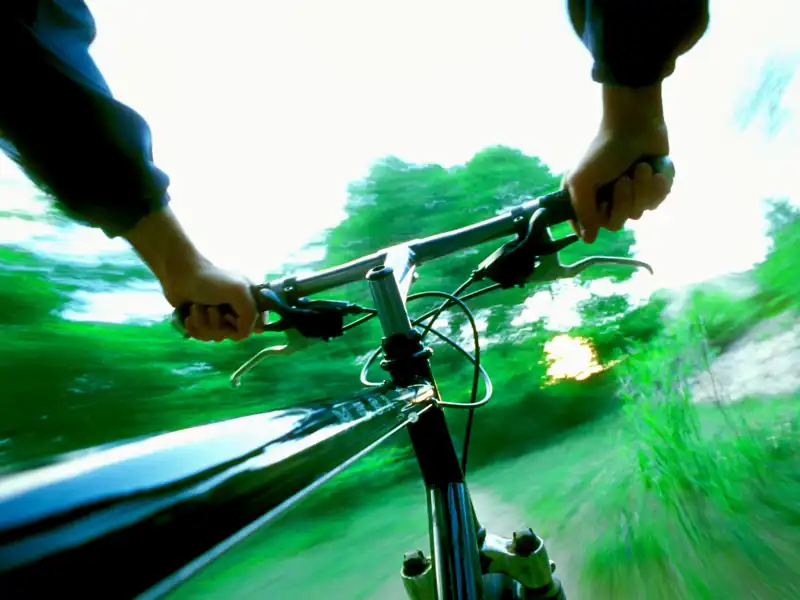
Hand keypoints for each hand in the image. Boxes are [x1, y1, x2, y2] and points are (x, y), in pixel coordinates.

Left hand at [162, 258, 262, 341]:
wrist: (179, 275)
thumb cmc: (211, 280)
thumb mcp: (238, 292)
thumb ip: (250, 314)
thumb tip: (244, 334)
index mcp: (250, 301)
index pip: (257, 326)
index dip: (242, 325)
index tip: (230, 315)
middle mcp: (237, 310)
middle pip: (233, 334)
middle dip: (218, 324)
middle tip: (210, 308)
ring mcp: (219, 317)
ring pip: (217, 337)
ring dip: (203, 323)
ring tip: (197, 307)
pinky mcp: (202, 322)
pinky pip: (203, 337)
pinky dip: (194, 326)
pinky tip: (189, 314)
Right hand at [564, 85, 672, 243]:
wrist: (636, 123)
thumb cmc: (603, 150)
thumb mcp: (581, 180)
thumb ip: (582, 211)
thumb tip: (588, 239)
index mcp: (585, 198)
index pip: (588, 227)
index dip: (596, 220)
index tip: (601, 204)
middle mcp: (606, 199)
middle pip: (616, 222)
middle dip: (624, 201)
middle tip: (623, 180)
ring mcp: (630, 194)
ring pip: (639, 212)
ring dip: (643, 189)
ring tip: (642, 167)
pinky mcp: (651, 188)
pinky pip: (657, 201)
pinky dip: (658, 186)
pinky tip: (655, 168)